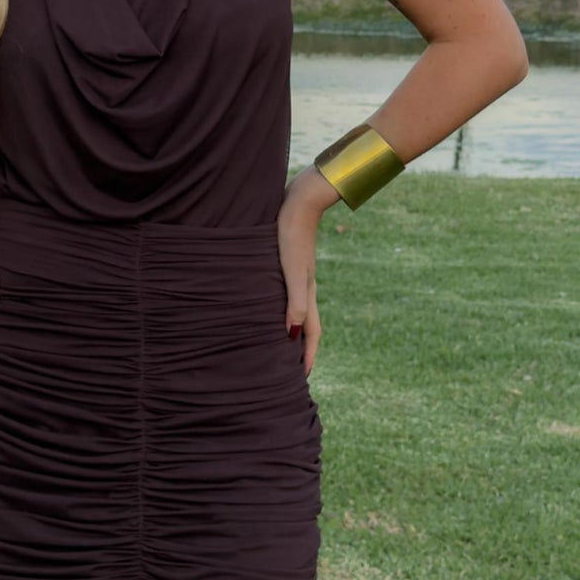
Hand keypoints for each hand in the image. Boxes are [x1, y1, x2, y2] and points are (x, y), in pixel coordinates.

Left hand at [276, 167, 335, 373]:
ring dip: (291, 329)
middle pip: (305, 325)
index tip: (302, 377)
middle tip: (292, 368)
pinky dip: (282, 309)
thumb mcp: (292, 271)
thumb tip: (291, 335)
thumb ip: (294, 302)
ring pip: (296, 311)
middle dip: (301, 348)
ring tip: (280, 343)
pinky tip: (269, 306)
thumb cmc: (291, 236)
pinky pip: (286, 296)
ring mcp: (297, 276)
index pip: (310, 332)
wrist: (299, 201)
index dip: (306, 355)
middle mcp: (304, 288)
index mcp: (307, 293)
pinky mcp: (287, 265)